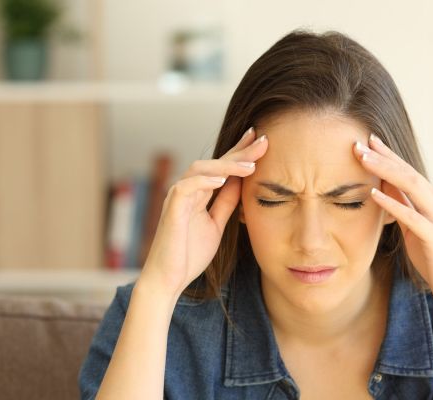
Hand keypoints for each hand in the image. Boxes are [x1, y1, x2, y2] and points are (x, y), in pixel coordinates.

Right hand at [140, 128, 268, 296]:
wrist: (169, 279)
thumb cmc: (189, 255)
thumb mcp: (216, 225)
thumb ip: (226, 203)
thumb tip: (242, 182)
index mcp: (199, 193)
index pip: (222, 167)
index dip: (240, 152)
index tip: (261, 140)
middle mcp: (187, 190)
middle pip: (215, 162)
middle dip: (239, 151)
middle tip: (263, 140)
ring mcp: (178, 197)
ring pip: (200, 169)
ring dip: (226, 165)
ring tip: (249, 165)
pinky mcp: (172, 209)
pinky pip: (186, 186)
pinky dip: (204, 181)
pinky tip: (222, 180)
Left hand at [353, 134, 432, 310]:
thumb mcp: (413, 228)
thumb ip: (403, 206)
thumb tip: (383, 185)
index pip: (409, 171)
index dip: (389, 155)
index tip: (368, 140)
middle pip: (409, 173)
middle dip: (383, 157)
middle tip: (359, 144)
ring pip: (412, 187)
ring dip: (386, 171)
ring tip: (363, 159)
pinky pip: (412, 217)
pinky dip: (392, 203)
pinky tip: (374, 194)